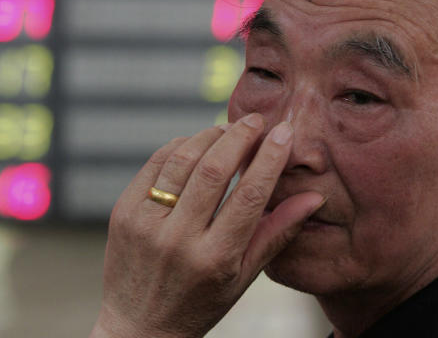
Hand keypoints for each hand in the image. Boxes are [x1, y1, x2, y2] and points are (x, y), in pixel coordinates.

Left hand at [90, 113, 324, 337]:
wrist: (139, 324)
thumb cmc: (200, 301)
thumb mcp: (244, 277)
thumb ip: (277, 233)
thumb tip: (313, 196)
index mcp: (214, 258)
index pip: (249, 195)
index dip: (269, 158)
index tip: (284, 132)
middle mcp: (178, 238)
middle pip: (213, 169)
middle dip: (240, 137)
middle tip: (257, 120)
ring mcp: (146, 223)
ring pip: (181, 160)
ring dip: (209, 136)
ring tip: (229, 129)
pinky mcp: (124, 212)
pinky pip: (154, 165)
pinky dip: (178, 147)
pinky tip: (196, 143)